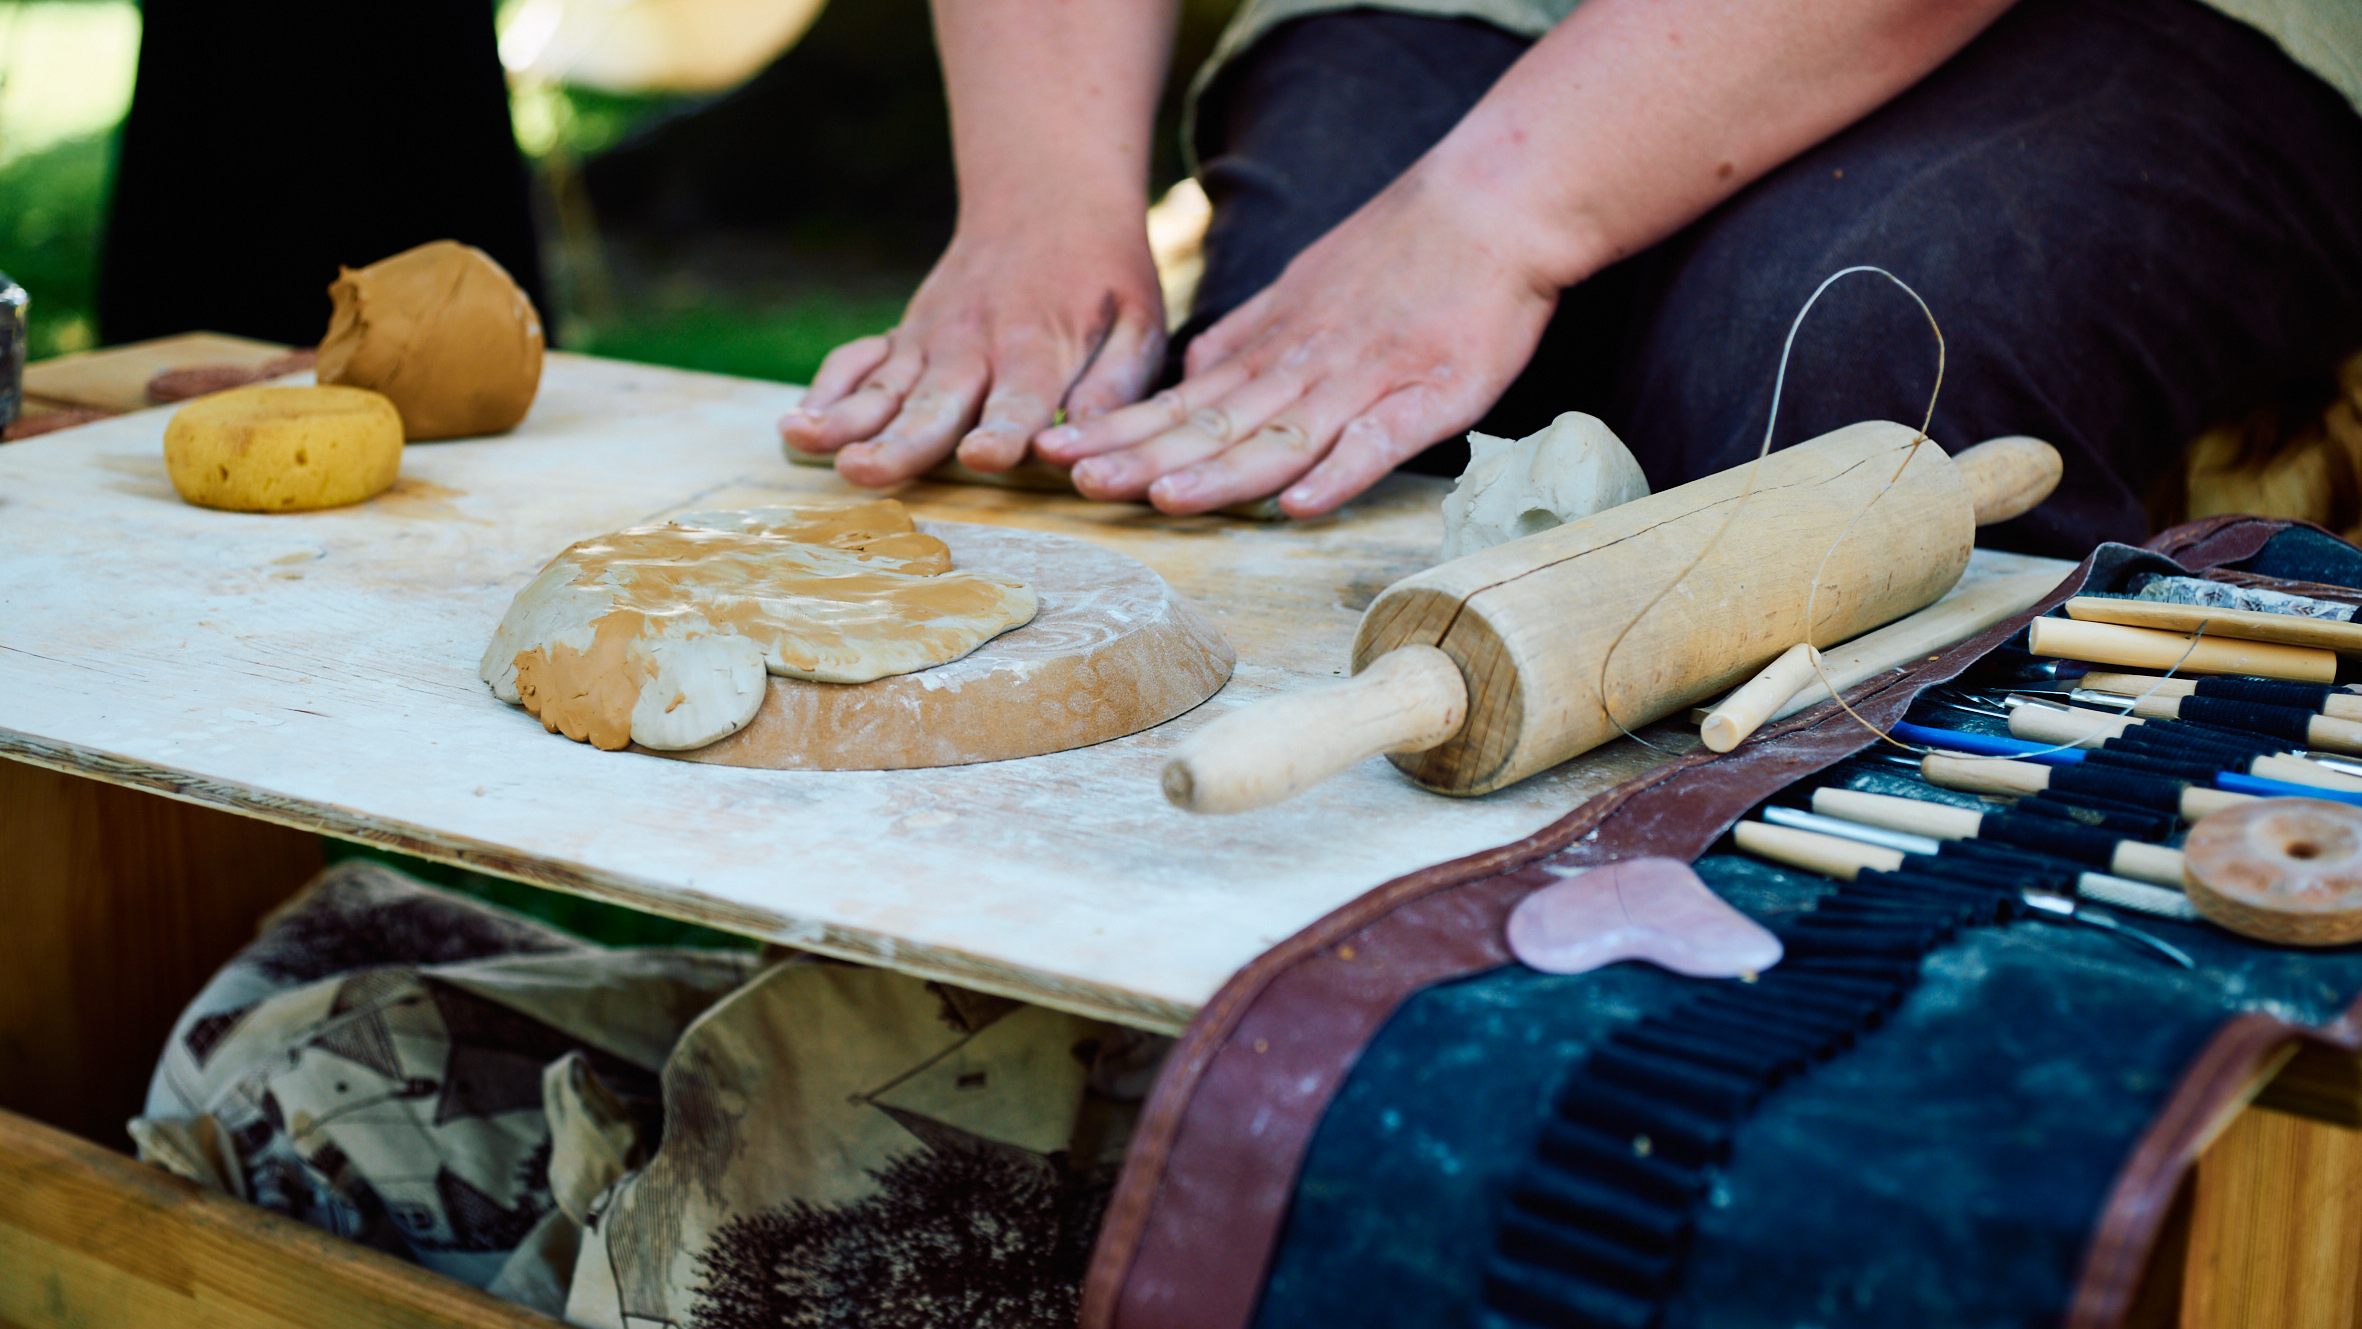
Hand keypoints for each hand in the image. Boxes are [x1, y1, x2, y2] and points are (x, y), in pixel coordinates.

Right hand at [778, 224, 1165, 487]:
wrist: (1049, 200)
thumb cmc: (1104, 276)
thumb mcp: (1138, 321)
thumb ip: (1116, 384)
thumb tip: (1089, 441)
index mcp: (1040, 347)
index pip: (1022, 399)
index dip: (1004, 429)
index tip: (983, 456)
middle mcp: (976, 346)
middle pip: (936, 403)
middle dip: (901, 440)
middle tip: (862, 470)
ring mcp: (932, 341)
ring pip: (885, 387)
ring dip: (842, 417)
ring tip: (800, 439)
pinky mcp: (906, 338)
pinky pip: (858, 361)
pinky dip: (828, 387)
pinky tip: (797, 420)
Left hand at [1034, 162, 1560, 517]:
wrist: (1493, 203)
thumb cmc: (1403, 252)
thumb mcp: (1304, 287)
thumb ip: (1250, 337)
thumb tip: (1193, 371)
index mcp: (1275, 350)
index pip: (1185, 402)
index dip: (1123, 430)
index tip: (1057, 452)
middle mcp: (1306, 367)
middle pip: (1215, 423)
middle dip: (1144, 455)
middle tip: (1075, 480)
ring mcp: (1366, 380)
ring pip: (1280, 436)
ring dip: (1220, 472)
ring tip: (1161, 500)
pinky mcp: (1431, 394)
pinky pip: (1379, 441)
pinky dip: (1339, 474)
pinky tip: (1298, 507)